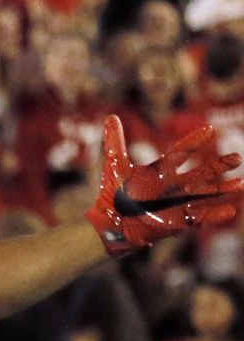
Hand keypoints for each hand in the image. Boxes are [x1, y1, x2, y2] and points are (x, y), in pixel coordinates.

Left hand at [87, 115, 243, 255]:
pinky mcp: (177, 222)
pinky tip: (230, 211)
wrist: (111, 223)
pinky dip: (214, 215)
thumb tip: (110, 117)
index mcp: (161, 170)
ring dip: (223, 190)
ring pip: (205, 195)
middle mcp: (173, 185)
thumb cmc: (114, 194)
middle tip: (238, 157)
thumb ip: (115, 142)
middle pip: (201, 173)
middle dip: (219, 166)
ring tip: (241, 184)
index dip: (193, 142)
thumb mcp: (115, 166)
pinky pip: (199, 218)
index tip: (209, 129)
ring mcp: (177, 203)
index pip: (181, 153)